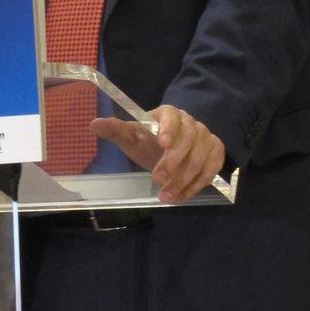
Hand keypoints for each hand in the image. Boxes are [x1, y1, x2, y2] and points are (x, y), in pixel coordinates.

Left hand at [92, 105, 225, 203]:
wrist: (168, 151)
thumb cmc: (147, 142)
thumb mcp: (131, 137)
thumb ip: (115, 131)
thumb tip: (94, 124)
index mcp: (169, 114)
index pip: (172, 116)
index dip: (169, 128)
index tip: (162, 144)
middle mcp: (191, 123)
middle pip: (188, 140)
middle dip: (173, 163)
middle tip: (157, 181)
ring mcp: (206, 137)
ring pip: (201, 157)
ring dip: (184, 180)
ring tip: (166, 197)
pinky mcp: (215, 152)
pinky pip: (212, 168)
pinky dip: (198, 184)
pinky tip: (182, 196)